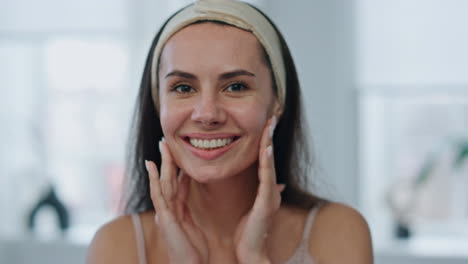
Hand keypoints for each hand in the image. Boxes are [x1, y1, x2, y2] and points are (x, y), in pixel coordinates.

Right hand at [146, 139, 208, 263]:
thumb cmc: (192, 250)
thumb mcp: (191, 223)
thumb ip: (187, 207)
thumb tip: (188, 188)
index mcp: (174, 210)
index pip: (176, 183)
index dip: (176, 166)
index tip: (178, 151)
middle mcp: (166, 209)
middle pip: (167, 179)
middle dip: (168, 159)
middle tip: (167, 140)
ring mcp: (164, 213)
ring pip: (163, 182)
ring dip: (162, 163)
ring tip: (162, 145)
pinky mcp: (164, 218)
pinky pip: (159, 195)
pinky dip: (155, 179)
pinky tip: (152, 166)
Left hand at [234, 116, 284, 263]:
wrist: (251, 252)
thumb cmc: (249, 232)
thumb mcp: (255, 207)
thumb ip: (264, 193)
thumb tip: (277, 184)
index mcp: (265, 189)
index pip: (264, 159)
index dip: (266, 140)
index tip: (267, 123)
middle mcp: (270, 189)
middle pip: (269, 157)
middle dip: (270, 135)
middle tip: (272, 115)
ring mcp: (270, 195)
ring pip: (269, 164)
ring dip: (269, 143)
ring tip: (269, 125)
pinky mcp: (267, 202)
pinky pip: (266, 179)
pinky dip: (267, 163)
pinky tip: (265, 149)